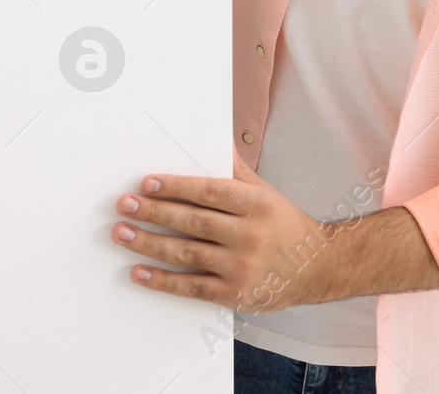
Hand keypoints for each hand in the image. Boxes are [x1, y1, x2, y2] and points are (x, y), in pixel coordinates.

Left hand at [111, 148, 344, 311]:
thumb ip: (238, 173)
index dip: (177, 186)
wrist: (316, 268)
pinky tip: (139, 271)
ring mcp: (242, 267)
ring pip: (187, 254)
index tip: (147, 183)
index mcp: (259, 205)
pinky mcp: (234, 294)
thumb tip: (217, 143)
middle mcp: (251, 236)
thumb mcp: (268, 194)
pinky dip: (162, 280)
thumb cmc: (286, 226)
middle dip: (155, 212)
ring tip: (122, 232)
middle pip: (194, 222)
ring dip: (149, 243)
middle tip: (125, 204)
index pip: (211, 192)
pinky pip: (191, 287)